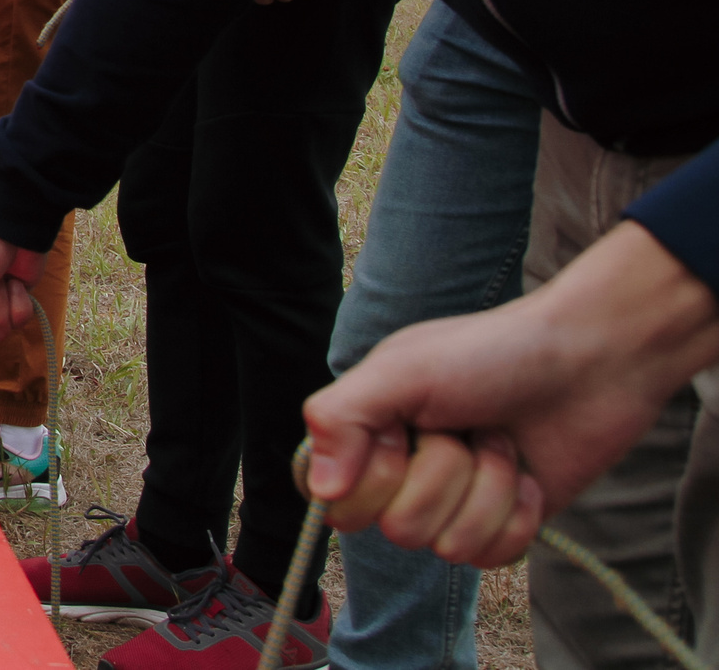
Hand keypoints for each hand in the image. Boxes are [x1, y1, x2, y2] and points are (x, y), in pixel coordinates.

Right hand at [304, 221, 718, 566]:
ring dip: (487, 491)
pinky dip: (517, 516)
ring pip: (449, 547)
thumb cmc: (493, 353)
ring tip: (500, 443)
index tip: (404, 432)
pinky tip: (528, 476)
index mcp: (369, 431)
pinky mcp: (504, 525)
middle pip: (398, 528)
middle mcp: (405, 472)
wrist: (589, 362)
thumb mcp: (401, 369)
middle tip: (463, 428)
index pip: (338, 500)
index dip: (375, 477)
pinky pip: (492, 559)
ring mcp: (455, 502)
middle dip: (443, 478)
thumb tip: (322, 492)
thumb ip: (340, 418)